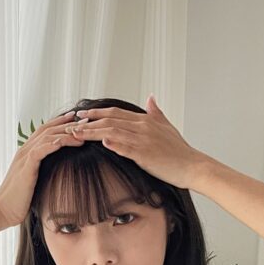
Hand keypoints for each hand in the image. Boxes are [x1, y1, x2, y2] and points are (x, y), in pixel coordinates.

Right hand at [0, 111, 85, 226]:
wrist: (2, 210)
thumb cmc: (19, 200)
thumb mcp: (33, 182)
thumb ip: (43, 172)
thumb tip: (58, 172)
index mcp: (27, 152)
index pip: (45, 130)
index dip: (61, 123)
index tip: (77, 119)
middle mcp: (25, 151)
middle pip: (48, 129)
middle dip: (67, 123)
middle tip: (86, 120)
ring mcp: (24, 157)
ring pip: (46, 137)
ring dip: (66, 134)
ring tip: (82, 134)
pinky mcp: (25, 167)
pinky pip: (39, 150)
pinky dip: (52, 144)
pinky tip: (64, 142)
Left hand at [64, 94, 205, 188]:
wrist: (193, 166)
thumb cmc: (179, 151)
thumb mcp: (167, 127)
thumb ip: (156, 112)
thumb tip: (150, 98)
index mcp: (145, 121)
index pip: (116, 113)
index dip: (97, 112)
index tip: (81, 114)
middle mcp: (143, 127)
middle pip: (110, 120)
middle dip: (88, 121)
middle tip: (70, 123)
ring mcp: (144, 140)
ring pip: (114, 132)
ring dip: (93, 132)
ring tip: (76, 134)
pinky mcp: (146, 155)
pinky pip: (127, 148)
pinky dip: (114, 144)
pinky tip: (102, 142)